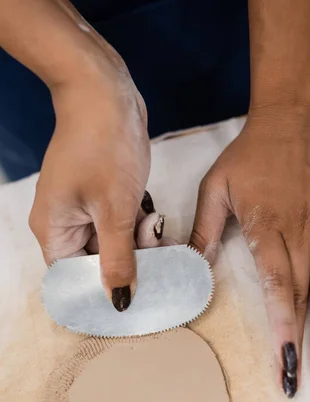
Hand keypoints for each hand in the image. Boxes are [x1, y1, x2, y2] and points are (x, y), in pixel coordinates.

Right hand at [29, 62, 163, 311]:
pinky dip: (139, 223)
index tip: (135, 297)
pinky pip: (121, 223)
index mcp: (55, 232)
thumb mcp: (115, 211)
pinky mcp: (103, 195)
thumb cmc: (103, 148)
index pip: (75, 280)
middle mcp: (65, 224)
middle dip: (130, 260)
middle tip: (155, 249)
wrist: (106, 92)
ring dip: (139, 241)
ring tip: (153, 223)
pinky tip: (151, 213)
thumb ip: (119, 261)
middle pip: (97, 263)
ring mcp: (84, 208)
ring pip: (114, 243)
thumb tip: (120, 303)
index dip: (102, 292)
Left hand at [190, 109, 309, 396]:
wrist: (290, 121)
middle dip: (304, 340)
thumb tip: (190, 266)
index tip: (282, 363)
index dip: (281, 328)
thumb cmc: (249, 156)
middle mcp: (301, 235)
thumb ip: (204, 231)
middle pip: (304, 297)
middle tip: (303, 379)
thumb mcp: (215, 188)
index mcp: (267, 230)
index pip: (276, 289)